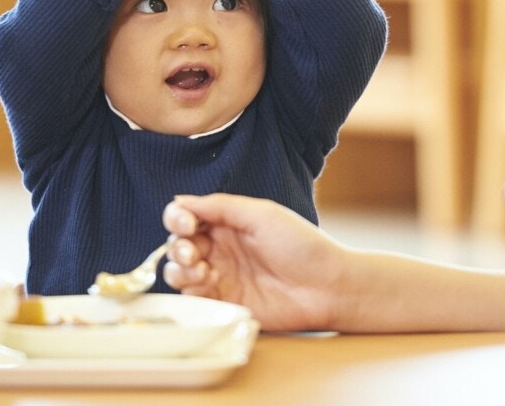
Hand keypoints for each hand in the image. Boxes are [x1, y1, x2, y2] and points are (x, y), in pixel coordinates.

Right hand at [162, 194, 348, 330]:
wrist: (326, 287)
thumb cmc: (301, 246)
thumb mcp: (261, 215)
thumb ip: (220, 206)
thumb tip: (179, 200)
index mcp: (229, 223)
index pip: (187, 217)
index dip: (178, 219)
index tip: (186, 224)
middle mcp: (221, 248)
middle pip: (178, 245)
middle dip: (178, 248)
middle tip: (195, 254)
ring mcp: (222, 276)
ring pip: (179, 272)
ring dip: (180, 270)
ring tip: (203, 270)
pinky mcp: (225, 303)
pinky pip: (193, 298)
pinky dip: (191, 290)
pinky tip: (209, 284)